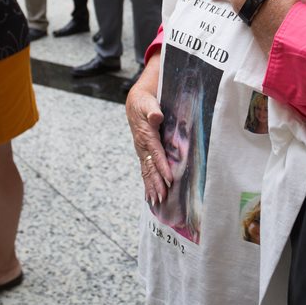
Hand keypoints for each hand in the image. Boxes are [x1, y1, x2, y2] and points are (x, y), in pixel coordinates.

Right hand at [125, 56, 172, 205]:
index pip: (156, 154)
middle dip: (156, 184)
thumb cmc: (145, 102)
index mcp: (146, 135)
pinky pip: (145, 171)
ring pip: (147, 172)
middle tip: (162, 199)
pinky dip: (148, 183)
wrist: (135, 102)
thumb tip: (156, 116)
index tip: (170, 180)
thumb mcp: (148, 102)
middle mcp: (142, 146)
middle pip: (150, 167)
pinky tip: (150, 196)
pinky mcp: (144, 154)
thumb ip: (153, 110)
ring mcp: (142, 151)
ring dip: (152, 187)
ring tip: (157, 202)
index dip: (163, 167)